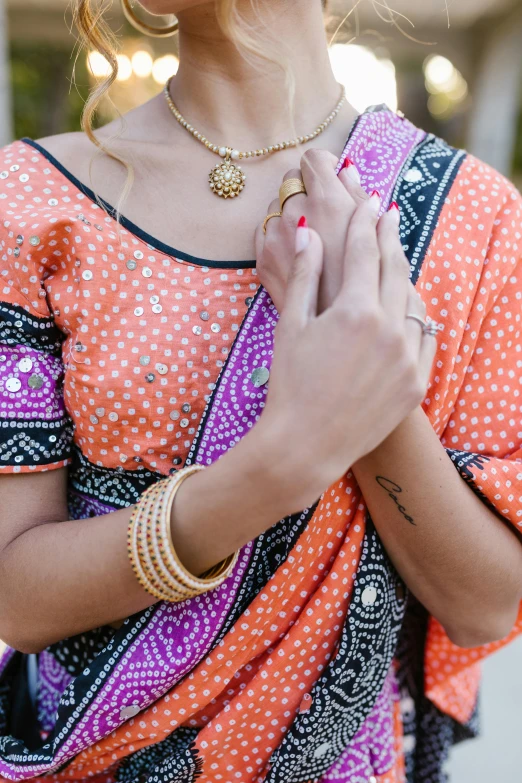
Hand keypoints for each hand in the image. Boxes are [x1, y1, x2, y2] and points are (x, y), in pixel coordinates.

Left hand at [255, 149, 368, 311]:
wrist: (337, 337)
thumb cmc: (366, 286)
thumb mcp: (374, 238)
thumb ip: (358, 197)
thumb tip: (348, 170)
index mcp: (328, 202)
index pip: (313, 159)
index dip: (325, 168)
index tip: (333, 182)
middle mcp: (297, 213)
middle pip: (292, 179)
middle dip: (307, 191)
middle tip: (326, 214)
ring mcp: (275, 237)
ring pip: (275, 205)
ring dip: (291, 213)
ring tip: (313, 239)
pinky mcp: (263, 260)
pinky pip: (264, 231)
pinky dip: (278, 236)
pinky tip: (297, 254)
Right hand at [257, 199, 435, 510]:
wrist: (306, 446)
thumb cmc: (290, 386)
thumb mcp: (290, 327)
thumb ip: (302, 275)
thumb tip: (306, 232)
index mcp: (355, 311)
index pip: (364, 252)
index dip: (364, 223)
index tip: (367, 202)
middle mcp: (390, 330)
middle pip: (394, 268)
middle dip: (388, 236)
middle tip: (386, 212)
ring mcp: (408, 357)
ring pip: (414, 300)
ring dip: (403, 274)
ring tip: (395, 256)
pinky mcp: (417, 382)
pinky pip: (426, 336)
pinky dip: (417, 316)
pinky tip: (408, 306)